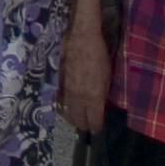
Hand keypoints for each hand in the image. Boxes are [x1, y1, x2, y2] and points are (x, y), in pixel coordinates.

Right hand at [60, 22, 109, 136]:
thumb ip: (102, 94)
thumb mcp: (107, 76)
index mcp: (93, 97)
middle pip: (79, 121)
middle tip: (88, 125)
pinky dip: (63, 109)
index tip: (98, 127)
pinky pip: (59, 103)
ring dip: (73, 119)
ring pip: (67, 114)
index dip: (96, 127)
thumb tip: (100, 106)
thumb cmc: (98, 55)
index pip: (94, 122)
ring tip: (77, 120)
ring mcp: (66, 92)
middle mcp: (78, 98)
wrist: (80, 38)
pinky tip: (66, 109)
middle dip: (84, 125)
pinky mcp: (57, 85)